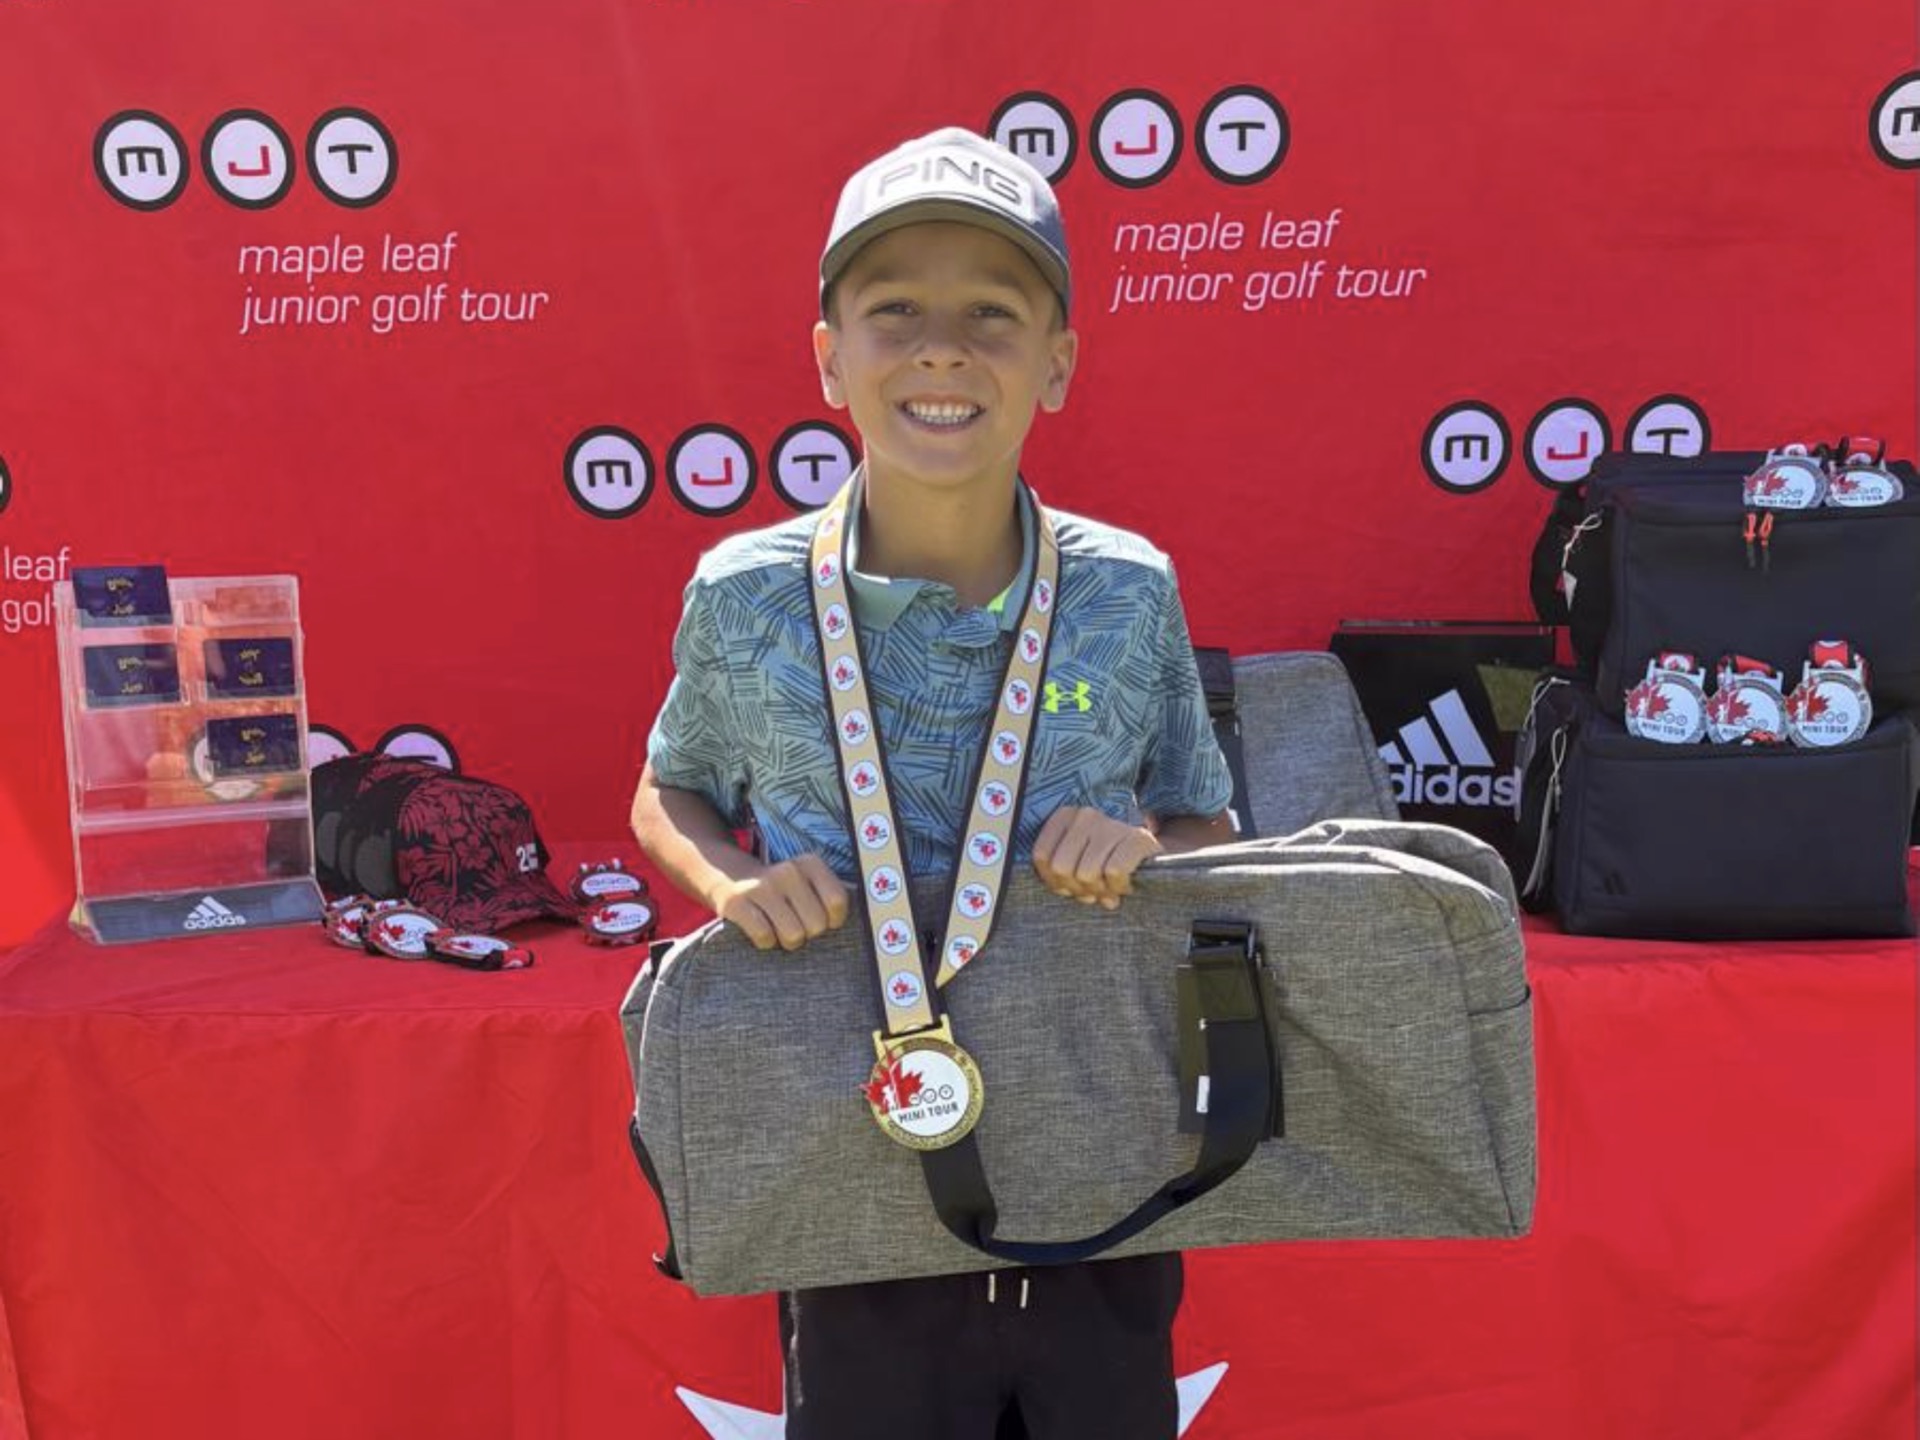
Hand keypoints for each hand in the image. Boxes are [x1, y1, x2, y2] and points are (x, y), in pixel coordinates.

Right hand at [710, 855, 850, 951]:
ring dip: (786, 941)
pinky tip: (761, 929)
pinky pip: (765, 937)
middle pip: (816, 925)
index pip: (838, 902)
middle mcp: (788, 871)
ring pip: (793, 935)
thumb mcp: (807, 884)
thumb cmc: (782, 893)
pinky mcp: (737, 903)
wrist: (730, 879)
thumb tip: (866, 922)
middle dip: (807, 934)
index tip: (823, 920)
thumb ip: (831, 897)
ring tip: (778, 928)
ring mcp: (761, 886)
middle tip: (794, 924)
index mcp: (810, 864)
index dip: (832, 920)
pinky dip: (765, 942)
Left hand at [1031, 806, 1160, 910]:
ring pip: (1087, 873)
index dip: (1054, 882)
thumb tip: (1062, 889)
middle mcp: (1086, 815)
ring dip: (1100, 891)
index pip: (1042, 857)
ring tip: (1110, 890)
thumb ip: (1061, 873)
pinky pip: (1114, 872)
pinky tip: (1125, 885)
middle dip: (1077, 889)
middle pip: (1062, 868)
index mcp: (1065, 817)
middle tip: (1094, 893)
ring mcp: (1112, 824)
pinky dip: (1118, 887)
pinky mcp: (1137, 838)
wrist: (1150, 855)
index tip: (1070, 889)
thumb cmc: (1106, 862)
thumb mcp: (1078, 861)